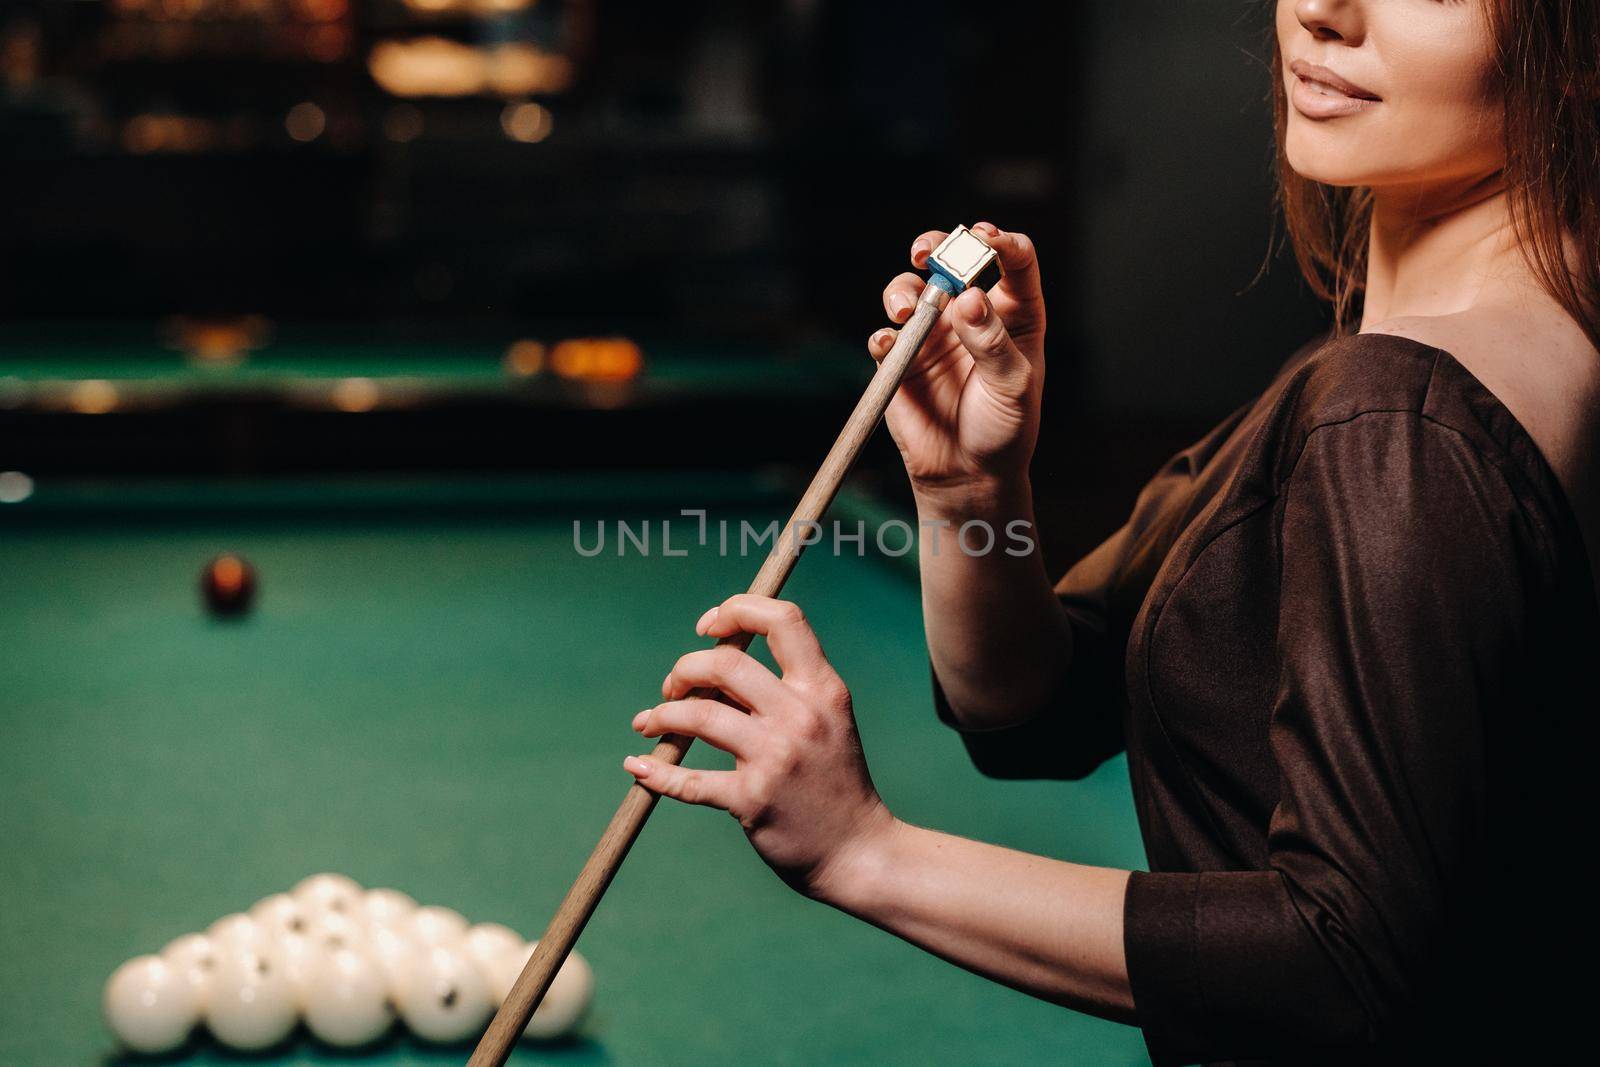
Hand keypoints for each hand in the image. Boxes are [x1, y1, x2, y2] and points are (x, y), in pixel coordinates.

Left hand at [624, 594, 894, 900]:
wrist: (858, 851)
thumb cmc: (834, 780)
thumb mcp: (827, 720)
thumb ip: (784, 687)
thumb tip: (714, 658)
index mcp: (823, 688)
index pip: (781, 619)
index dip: (736, 610)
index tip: (708, 627)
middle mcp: (801, 716)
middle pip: (724, 664)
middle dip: (684, 670)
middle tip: (672, 689)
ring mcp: (776, 758)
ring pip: (698, 716)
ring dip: (661, 716)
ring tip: (649, 724)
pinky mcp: (752, 800)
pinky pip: (688, 781)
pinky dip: (655, 772)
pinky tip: (638, 766)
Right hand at [870, 221, 1046, 498]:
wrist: (969, 472)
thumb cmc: (1005, 427)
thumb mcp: (1013, 386)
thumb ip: (992, 341)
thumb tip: (968, 299)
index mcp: (1013, 311)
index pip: (1012, 260)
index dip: (999, 241)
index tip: (985, 238)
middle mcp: (971, 312)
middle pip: (951, 259)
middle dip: (936, 246)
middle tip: (926, 253)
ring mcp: (933, 332)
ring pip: (910, 289)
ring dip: (902, 290)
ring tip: (905, 310)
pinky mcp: (902, 358)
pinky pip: (884, 336)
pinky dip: (883, 335)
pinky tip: (890, 344)